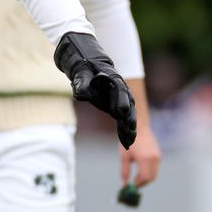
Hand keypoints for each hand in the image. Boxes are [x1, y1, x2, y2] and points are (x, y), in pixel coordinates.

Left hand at [54, 32, 136, 147]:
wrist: (88, 68)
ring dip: (129, 128)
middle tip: (130, 130)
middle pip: (129, 104)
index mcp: (114, 79)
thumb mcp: (81, 74)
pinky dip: (125, 131)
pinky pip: (124, 121)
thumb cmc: (85, 70)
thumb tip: (82, 94)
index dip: (121, 101)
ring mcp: (122, 100)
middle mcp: (121, 90)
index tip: (122, 111)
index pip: (120, 90)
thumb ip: (82, 84)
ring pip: (129, 115)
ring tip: (129, 141)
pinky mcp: (118, 108)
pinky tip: (127, 143)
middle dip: (129, 118)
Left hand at [119, 122, 160, 187]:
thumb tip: (124, 184)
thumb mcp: (124, 156)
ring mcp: (158, 157)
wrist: (138, 127)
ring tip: (136, 177)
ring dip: (146, 178)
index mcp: (145, 159)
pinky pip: (155, 168)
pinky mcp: (159, 155)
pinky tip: (140, 170)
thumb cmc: (128, 140)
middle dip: (143, 183)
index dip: (138, 184)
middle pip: (151, 177)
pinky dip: (149, 172)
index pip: (145, 178)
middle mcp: (154, 159)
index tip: (131, 187)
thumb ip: (125, 171)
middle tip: (134, 185)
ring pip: (154, 173)